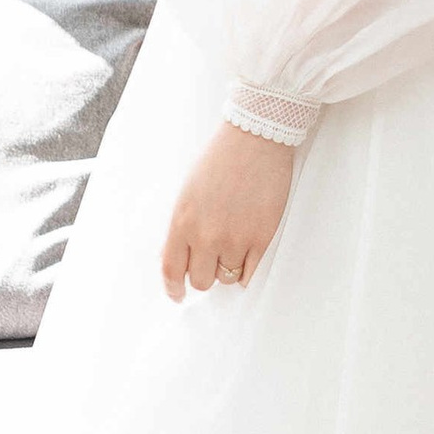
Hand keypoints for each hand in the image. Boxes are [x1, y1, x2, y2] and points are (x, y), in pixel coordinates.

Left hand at [160, 122, 295, 300]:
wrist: (254, 139)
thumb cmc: (218, 161)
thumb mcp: (186, 193)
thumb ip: (179, 228)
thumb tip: (172, 259)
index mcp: (182, 222)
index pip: (172, 270)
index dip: (173, 288)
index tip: (178, 294)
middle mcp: (207, 235)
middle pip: (201, 281)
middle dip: (204, 274)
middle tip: (210, 262)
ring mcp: (236, 239)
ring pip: (226, 278)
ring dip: (227, 267)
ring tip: (232, 245)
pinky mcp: (262, 238)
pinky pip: (250, 273)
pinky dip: (246, 270)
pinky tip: (245, 256)